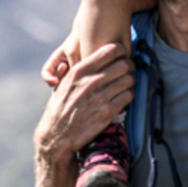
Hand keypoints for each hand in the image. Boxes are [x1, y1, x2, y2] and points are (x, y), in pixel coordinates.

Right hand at [34, 41, 133, 170]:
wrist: (56, 135)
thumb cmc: (59, 109)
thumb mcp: (61, 85)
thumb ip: (68, 71)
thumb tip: (70, 60)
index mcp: (79, 72)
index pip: (109, 51)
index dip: (120, 50)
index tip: (122, 54)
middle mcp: (90, 82)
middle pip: (123, 64)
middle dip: (129, 65)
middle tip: (129, 69)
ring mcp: (100, 97)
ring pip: (129, 80)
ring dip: (131, 80)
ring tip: (127, 83)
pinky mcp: (107, 112)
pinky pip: (128, 96)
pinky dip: (129, 94)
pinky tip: (124, 96)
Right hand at [41, 31, 84, 88]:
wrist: (89, 37)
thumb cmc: (77, 42)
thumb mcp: (72, 53)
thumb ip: (72, 66)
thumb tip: (74, 81)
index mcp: (54, 61)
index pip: (45, 73)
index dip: (48, 79)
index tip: (56, 81)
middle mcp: (60, 69)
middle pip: (55, 81)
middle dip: (60, 77)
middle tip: (66, 66)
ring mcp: (69, 73)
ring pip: (65, 83)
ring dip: (69, 80)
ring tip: (76, 67)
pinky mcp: (78, 75)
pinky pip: (75, 83)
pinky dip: (77, 81)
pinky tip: (81, 73)